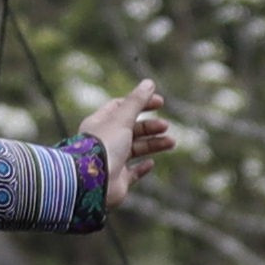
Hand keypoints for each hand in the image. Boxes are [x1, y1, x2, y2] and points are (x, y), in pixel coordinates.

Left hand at [84, 80, 177, 208]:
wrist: (92, 182)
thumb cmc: (104, 146)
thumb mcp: (122, 119)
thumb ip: (136, 102)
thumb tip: (149, 83)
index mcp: (100, 123)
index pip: (121, 107)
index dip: (141, 103)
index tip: (160, 102)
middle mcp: (105, 141)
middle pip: (131, 129)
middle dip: (150, 126)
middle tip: (165, 126)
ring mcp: (111, 161)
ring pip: (136, 149)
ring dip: (153, 144)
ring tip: (171, 142)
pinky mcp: (118, 180)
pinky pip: (132, 172)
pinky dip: (142, 167)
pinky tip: (151, 163)